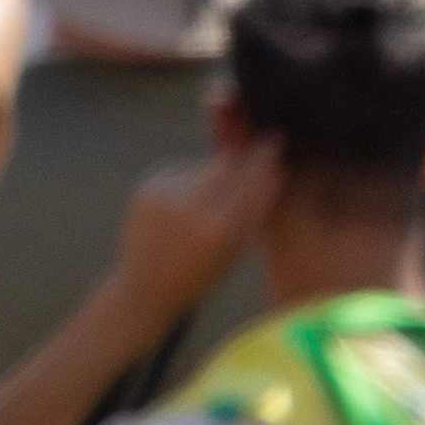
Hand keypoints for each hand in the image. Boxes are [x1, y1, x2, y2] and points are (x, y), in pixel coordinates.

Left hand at [115, 134, 281, 316]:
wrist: (146, 285)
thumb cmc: (202, 273)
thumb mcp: (234, 250)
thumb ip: (251, 212)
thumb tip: (274, 168)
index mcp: (220, 232)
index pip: (251, 186)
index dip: (265, 162)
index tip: (277, 143)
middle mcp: (191, 210)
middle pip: (227, 166)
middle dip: (247, 153)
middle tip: (265, 139)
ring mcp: (165, 195)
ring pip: (204, 167)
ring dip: (217, 172)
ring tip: (212, 200)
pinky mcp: (146, 186)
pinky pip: (180, 171)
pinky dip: (192, 179)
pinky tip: (187, 201)